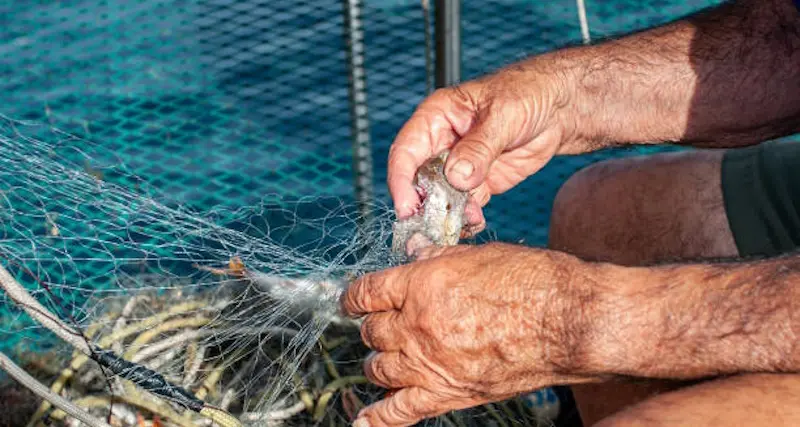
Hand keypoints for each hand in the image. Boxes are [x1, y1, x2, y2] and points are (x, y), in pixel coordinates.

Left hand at [341, 243, 605, 426]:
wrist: (568, 322)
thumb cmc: (532, 281)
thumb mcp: (477, 256)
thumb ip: (436, 259)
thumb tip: (413, 256)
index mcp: (421, 285)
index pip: (367, 292)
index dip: (354, 296)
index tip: (351, 301)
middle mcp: (417, 325)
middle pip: (372, 331)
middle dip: (375, 326)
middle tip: (385, 324)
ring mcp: (430, 363)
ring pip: (379, 369)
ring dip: (378, 362)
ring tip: (385, 359)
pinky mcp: (449, 394)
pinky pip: (400, 412)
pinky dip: (377, 419)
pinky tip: (362, 421)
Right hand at [388, 61, 582, 235]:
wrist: (560, 107)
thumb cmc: (527, 93)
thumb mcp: (502, 115)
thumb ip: (478, 147)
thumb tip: (455, 177)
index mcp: (436, 117)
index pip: (406, 152)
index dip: (401, 181)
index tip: (408, 207)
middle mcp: (441, 143)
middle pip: (418, 180)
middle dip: (424, 204)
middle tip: (433, 224)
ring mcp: (459, 165)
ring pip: (440, 197)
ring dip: (447, 214)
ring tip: (468, 219)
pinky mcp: (478, 183)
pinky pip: (463, 205)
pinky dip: (466, 218)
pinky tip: (476, 222)